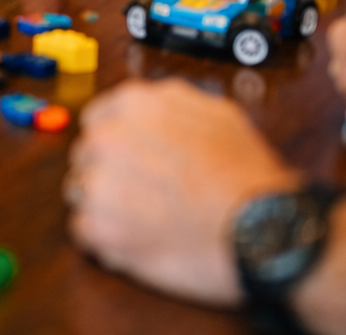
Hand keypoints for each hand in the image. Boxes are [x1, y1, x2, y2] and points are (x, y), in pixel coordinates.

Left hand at [67, 78, 299, 307]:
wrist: (265, 230)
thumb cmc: (247, 177)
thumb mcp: (217, 113)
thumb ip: (172, 104)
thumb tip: (154, 105)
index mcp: (133, 104)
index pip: (98, 120)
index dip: (118, 146)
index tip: (133, 163)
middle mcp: (107, 137)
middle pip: (86, 156)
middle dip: (109, 174)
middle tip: (144, 196)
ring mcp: (98, 183)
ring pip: (80, 192)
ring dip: (105, 207)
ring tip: (148, 220)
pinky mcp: (98, 227)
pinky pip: (83, 230)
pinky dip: (105, 239)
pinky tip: (141, 241)